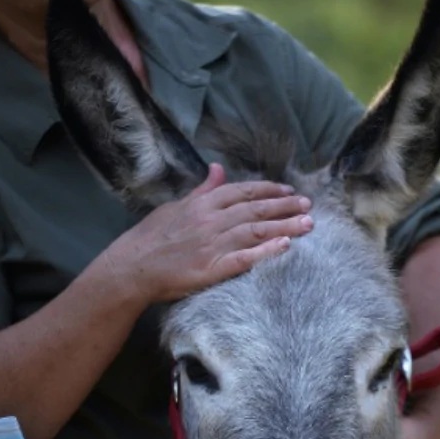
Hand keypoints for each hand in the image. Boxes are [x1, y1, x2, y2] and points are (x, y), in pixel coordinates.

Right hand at [102, 163, 312, 303]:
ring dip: (285, 226)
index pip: (243, 192)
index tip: (288, 190)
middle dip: (285, 206)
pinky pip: (245, 258)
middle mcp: (211, 221)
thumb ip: (202, 190)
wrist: (131, 268)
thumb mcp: (175, 206)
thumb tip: (218, 169)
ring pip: (256, 231)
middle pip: (256, 210)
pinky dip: (266, 251)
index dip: (268, 190)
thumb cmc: (150, 238)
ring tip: (308, 224)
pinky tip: (286, 246)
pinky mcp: (212, 269)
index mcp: (202, 204)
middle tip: (308, 205)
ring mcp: (212, 245)